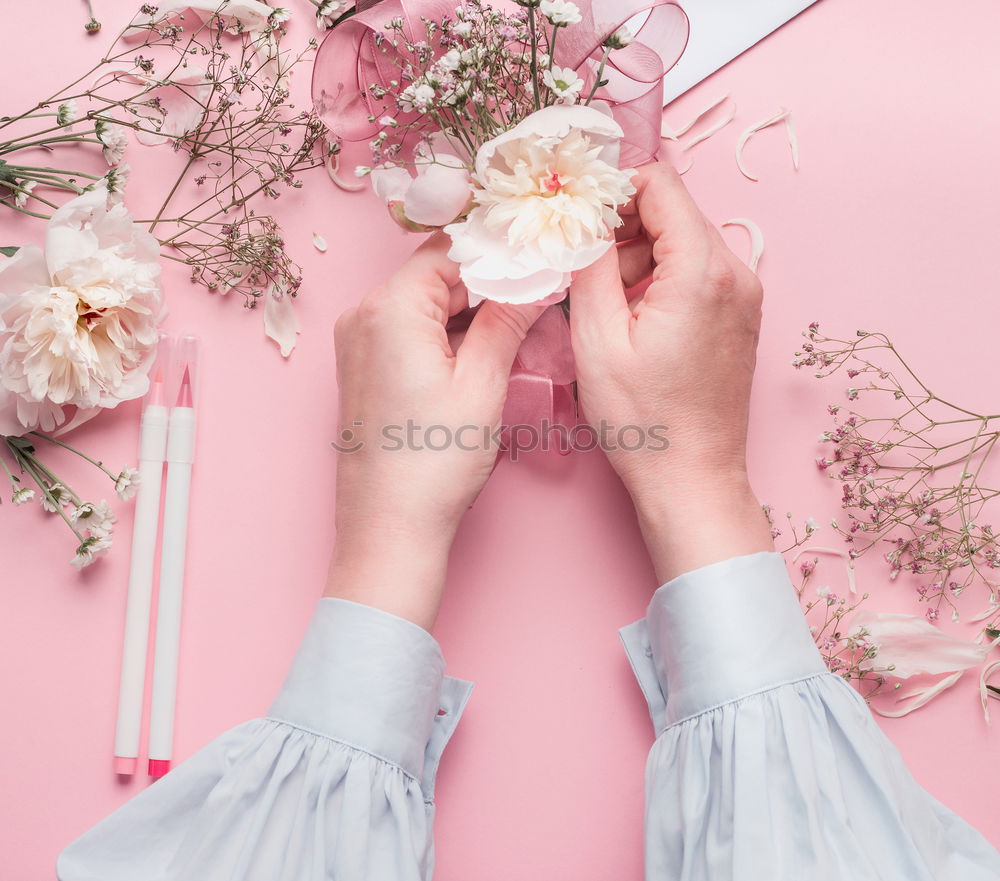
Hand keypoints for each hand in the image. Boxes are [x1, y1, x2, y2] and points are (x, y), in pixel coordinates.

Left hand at [326, 233, 543, 629]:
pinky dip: (448, 333)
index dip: (497, 252)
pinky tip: (485, 351)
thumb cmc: (432, 463)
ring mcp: (359, 343)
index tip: (539, 259)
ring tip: (520, 324)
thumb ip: (507, 320)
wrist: (389, 528)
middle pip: (435, 274)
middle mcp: (364, 316)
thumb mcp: (482, 384)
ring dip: (470, 310)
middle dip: (487, 281)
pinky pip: (410, 331)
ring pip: (425, 303)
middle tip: (539, 292)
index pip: (450, 251)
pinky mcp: (364, 369)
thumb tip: (535, 279)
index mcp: (390, 309)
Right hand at [569, 163, 773, 583]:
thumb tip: (583, 216)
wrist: (692, 479)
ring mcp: (745, 296)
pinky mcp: (740, 317)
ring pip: (684, 242)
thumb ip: (590, 264)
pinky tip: (635, 321)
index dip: (614, 190)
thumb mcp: (597, 339)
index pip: (661, 183)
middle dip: (624, 229)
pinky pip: (698, 274)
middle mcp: (736, 273)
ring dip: (641, 258)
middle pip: (674, 211)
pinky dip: (662, 281)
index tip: (580, 218)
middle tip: (585, 270)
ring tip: (607, 308)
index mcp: (702, 271)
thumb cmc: (643, 420)